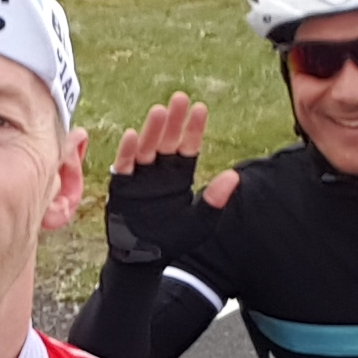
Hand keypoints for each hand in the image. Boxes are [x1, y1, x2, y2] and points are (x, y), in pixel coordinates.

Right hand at [104, 94, 229, 265]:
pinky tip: (132, 136)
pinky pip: (125, 165)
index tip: (200, 108)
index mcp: (180, 174)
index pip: (189, 146)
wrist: (143, 259)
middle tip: (180, 98)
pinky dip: (128, 151)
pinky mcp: (122, 185)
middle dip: (173, 120)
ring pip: (147, 147)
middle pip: (168, 140)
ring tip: (159, 111)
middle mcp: (160, 170)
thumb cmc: (173, 239)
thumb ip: (215, 199)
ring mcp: (140, 175)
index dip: (194, 128)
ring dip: (152, 130)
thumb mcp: (199, 221)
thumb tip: (235, 176)